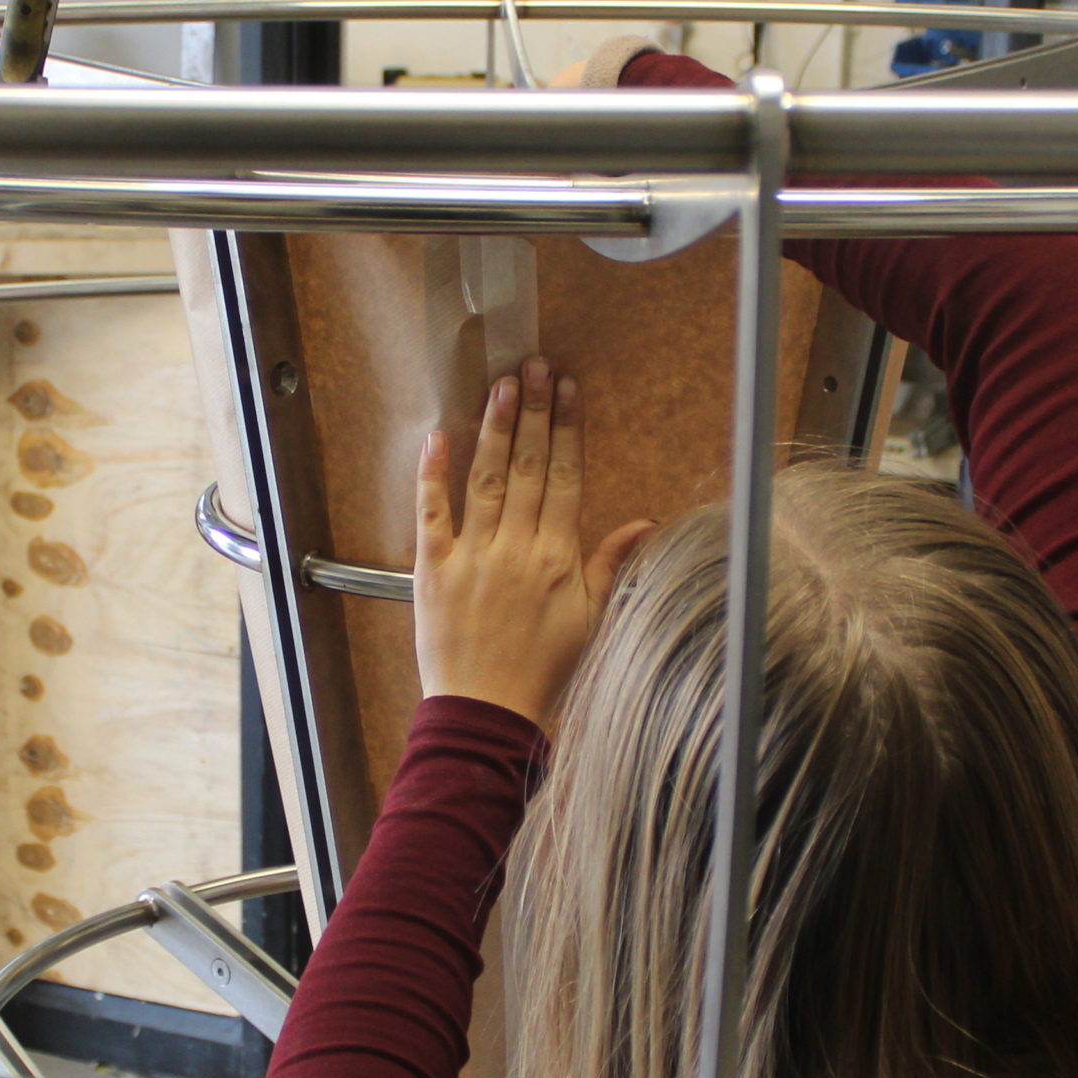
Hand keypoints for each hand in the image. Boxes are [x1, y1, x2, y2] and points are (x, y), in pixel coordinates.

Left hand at [413, 356, 654, 726]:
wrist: (489, 710)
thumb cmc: (544, 670)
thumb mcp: (592, 617)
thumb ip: (612, 564)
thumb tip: (644, 524)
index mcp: (559, 558)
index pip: (565, 478)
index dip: (567, 431)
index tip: (570, 391)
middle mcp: (518, 548)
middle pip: (528, 467)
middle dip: (533, 412)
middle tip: (536, 366)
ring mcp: (475, 556)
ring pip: (487, 479)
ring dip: (494, 428)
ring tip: (502, 384)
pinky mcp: (434, 569)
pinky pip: (432, 513)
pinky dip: (433, 474)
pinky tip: (438, 436)